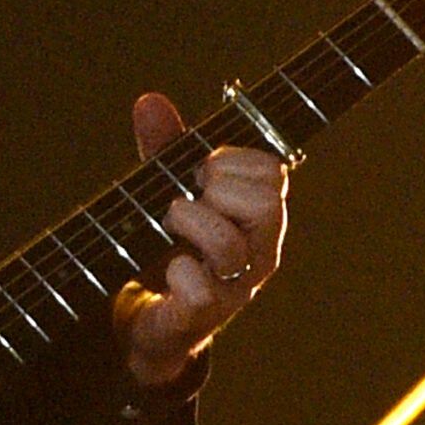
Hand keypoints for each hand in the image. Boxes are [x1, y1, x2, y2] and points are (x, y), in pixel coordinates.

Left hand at [112, 91, 288, 386]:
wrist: (150, 322)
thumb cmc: (172, 249)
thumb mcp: (168, 190)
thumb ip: (165, 150)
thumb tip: (150, 101)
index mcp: (261, 218)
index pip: (274, 172)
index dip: (232, 160)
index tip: (202, 170)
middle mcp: (260, 253)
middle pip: (266, 204)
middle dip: (217, 188)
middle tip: (189, 197)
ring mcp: (237, 288)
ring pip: (229, 245)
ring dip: (189, 223)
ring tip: (170, 226)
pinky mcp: (204, 317)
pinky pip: (198, 290)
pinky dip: (176, 274)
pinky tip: (169, 271)